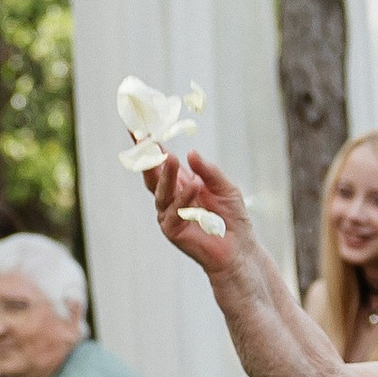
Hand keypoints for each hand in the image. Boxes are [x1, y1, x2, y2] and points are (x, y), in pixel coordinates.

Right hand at [145, 146, 250, 276]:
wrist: (238, 247)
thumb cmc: (232, 216)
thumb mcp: (224, 186)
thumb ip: (208, 170)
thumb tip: (190, 152)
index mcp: (181, 183)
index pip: (161, 161)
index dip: (151, 146)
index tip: (139, 128)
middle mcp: (170, 197)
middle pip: (152, 174)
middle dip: (145, 156)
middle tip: (143, 138)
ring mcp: (168, 213)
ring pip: (160, 191)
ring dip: (165, 174)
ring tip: (170, 157)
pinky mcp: (172, 229)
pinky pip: (173, 211)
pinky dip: (183, 197)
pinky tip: (193, 186)